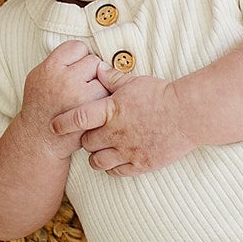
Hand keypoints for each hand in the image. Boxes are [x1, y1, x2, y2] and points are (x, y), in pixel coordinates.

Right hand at [17, 41, 109, 156]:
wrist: (40, 138)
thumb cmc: (40, 104)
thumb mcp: (38, 76)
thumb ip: (59, 61)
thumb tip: (84, 49)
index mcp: (51, 69)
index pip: (77, 47)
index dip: (77, 57)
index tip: (72, 69)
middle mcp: (67, 81)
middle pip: (93, 60)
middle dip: (89, 71)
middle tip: (78, 85)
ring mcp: (82, 98)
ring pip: (104, 77)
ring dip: (100, 84)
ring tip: (86, 95)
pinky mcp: (94, 113)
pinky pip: (109, 95)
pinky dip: (105, 98)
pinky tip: (93, 105)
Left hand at [50, 62, 194, 175]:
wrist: (188, 114)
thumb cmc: (162, 95)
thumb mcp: (135, 82)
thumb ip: (113, 78)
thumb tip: (97, 69)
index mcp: (111, 110)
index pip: (77, 118)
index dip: (62, 123)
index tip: (54, 125)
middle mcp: (116, 133)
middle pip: (87, 143)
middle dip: (85, 140)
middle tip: (90, 136)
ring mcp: (128, 151)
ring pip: (98, 162)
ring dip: (96, 158)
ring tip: (101, 152)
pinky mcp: (141, 164)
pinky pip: (117, 172)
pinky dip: (112, 168)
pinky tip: (116, 161)